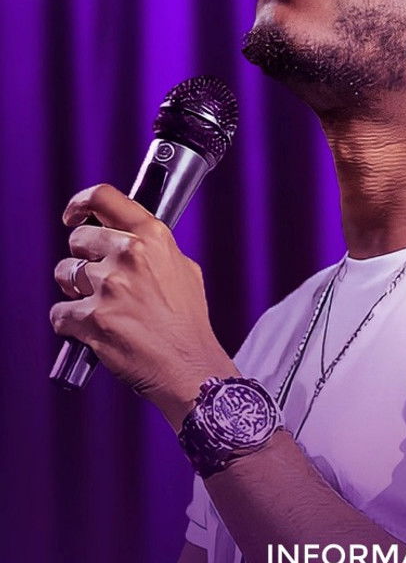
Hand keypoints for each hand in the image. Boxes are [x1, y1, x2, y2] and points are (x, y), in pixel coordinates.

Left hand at [51, 184, 236, 426]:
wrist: (189, 365)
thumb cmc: (187, 322)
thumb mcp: (184, 268)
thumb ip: (153, 248)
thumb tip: (127, 236)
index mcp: (152, 236)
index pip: (103, 197)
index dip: (80, 203)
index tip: (74, 214)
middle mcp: (129, 255)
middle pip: (78, 239)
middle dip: (83, 258)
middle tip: (98, 278)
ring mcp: (108, 287)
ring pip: (64, 274)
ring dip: (74, 290)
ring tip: (99, 306)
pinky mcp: (91, 319)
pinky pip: (59, 313)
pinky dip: (70, 324)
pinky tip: (92, 330)